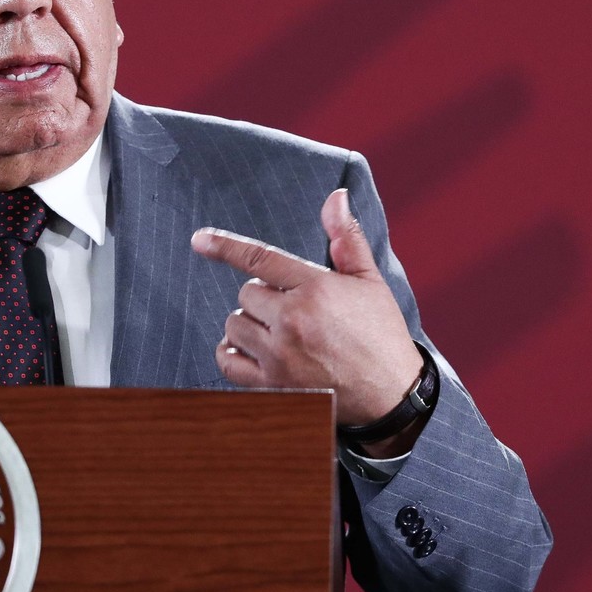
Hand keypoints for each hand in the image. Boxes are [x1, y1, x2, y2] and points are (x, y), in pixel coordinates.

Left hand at [190, 189, 424, 430]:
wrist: (393, 396)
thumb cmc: (380, 333)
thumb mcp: (369, 280)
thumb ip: (345, 237)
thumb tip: (335, 196)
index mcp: (316, 288)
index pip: (260, 259)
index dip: (225, 246)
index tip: (199, 240)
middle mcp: (294, 319)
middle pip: (246, 294)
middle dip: (263, 298)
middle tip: (292, 310)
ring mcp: (280, 355)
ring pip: (234, 325)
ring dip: (248, 325)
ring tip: (278, 332)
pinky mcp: (273, 386)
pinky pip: (228, 361)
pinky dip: (232, 353)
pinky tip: (250, 350)